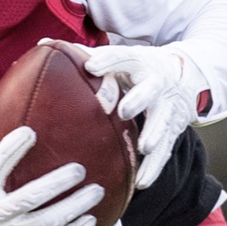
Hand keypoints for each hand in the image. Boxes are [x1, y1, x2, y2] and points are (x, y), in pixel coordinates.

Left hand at [82, 45, 199, 189]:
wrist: (184, 74)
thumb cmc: (136, 67)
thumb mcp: (118, 56)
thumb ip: (85, 54)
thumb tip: (42, 44)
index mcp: (138, 62)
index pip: (124, 57)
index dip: (109, 60)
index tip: (90, 66)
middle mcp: (156, 83)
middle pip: (150, 90)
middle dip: (139, 99)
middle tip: (125, 110)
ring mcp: (168, 107)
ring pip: (163, 121)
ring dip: (154, 134)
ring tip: (144, 147)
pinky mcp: (174, 128)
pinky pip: (166, 149)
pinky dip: (155, 166)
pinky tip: (142, 181)